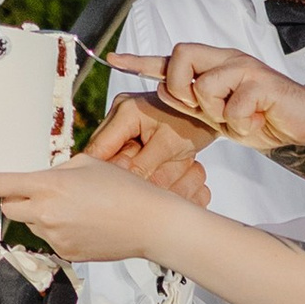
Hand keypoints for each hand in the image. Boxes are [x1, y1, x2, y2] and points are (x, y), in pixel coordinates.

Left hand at [0, 154, 190, 265]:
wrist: (152, 223)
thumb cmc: (124, 188)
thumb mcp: (86, 165)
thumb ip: (56, 173)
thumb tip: (40, 186)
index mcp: (47, 185)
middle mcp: (45, 213)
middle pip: (10, 206)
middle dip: (21, 199)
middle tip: (54, 194)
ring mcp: (54, 237)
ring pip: (33, 223)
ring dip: (47, 215)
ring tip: (84, 210)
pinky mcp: (66, 253)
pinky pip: (51, 238)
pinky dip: (64, 230)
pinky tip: (90, 226)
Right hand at [88, 90, 212, 204]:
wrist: (206, 111)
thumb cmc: (193, 121)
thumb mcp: (169, 146)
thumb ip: (143, 165)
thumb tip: (122, 184)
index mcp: (125, 112)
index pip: (98, 148)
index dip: (99, 172)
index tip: (105, 192)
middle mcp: (119, 114)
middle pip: (101, 153)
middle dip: (113, 173)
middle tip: (126, 190)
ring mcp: (122, 122)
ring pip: (111, 156)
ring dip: (123, 171)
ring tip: (138, 180)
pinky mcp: (130, 132)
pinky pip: (123, 154)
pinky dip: (131, 167)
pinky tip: (142, 174)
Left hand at [101, 43, 304, 155]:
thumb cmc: (264, 117)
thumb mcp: (221, 115)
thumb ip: (193, 105)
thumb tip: (161, 92)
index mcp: (214, 65)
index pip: (172, 58)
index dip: (141, 60)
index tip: (114, 59)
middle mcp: (226, 59)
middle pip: (180, 55)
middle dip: (180, 88)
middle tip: (200, 109)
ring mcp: (245, 68)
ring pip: (205, 87)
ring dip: (216, 112)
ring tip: (239, 118)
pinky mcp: (263, 84)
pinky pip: (233, 106)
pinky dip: (241, 122)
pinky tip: (256, 121)